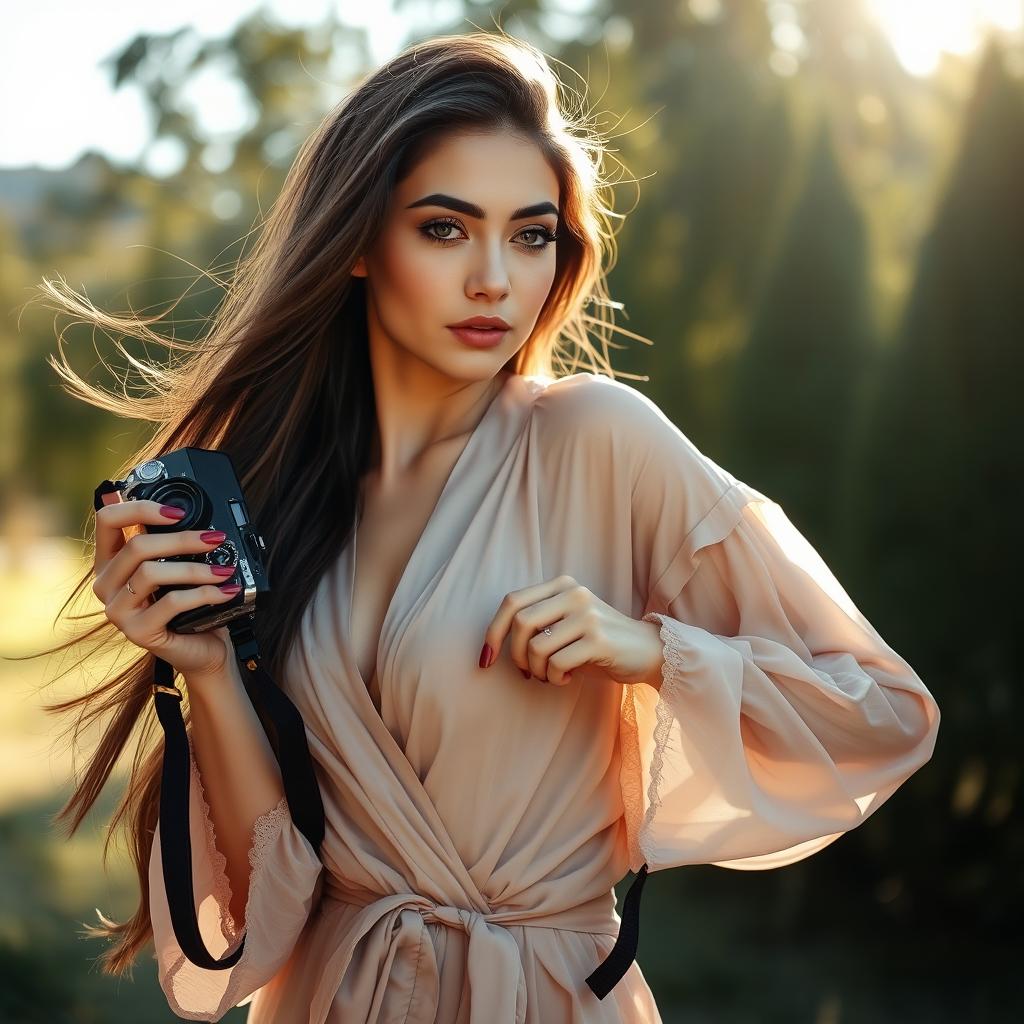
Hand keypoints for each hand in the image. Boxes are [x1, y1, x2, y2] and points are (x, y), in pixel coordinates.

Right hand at [92, 495, 241, 680]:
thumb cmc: (190, 603)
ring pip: (151, 573)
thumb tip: (189, 511)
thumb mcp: (177, 566)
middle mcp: (105, 584)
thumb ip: (171, 542)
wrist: (202, 648)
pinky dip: (203, 593)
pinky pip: (171, 603)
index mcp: (110, 561)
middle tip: (215, 538)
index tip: (177, 512)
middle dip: (182, 539)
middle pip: (136, 546)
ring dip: (195, 568)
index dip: (140, 508)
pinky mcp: (138, 632)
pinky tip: (225, 591)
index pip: (107, 519)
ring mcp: (118, 611)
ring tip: (224, 570)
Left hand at [480, 574, 664, 686]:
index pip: (512, 602)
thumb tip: (493, 645)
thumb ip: (536, 622)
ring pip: (536, 646)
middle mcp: (574, 593)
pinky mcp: (598, 639)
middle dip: (515, 655)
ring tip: (550, 676)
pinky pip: (557, 663)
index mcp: (562, 585)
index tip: (486, 659)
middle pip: (520, 623)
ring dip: (537, 670)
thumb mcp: (565, 623)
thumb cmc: (596, 642)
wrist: (647, 651)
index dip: (493, 631)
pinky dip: (555, 678)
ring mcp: (587, 615)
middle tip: (527, 672)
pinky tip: (566, 678)